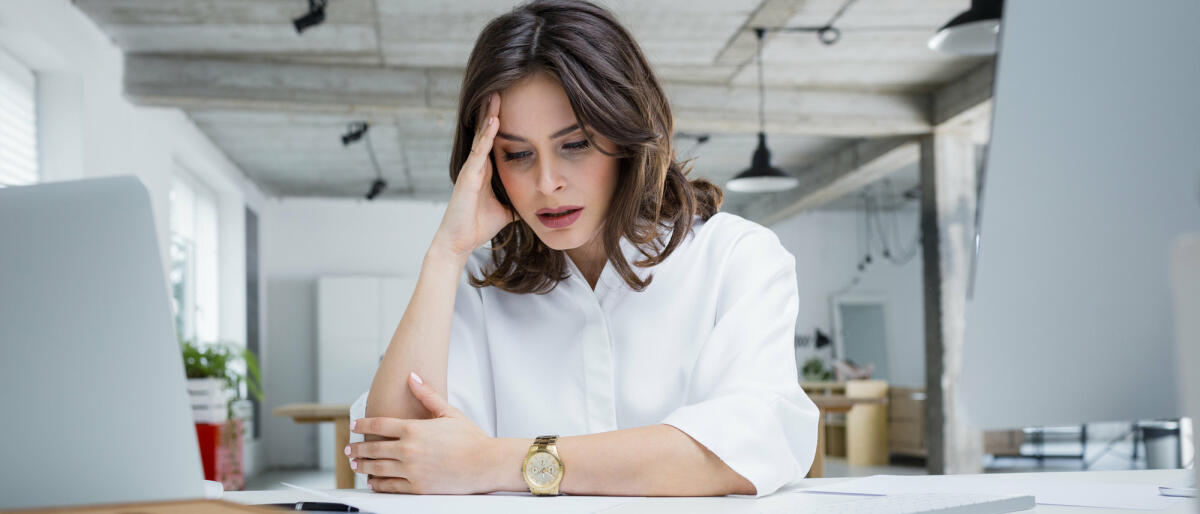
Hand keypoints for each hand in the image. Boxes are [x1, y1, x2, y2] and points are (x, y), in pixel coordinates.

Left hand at [348, 372, 498, 493]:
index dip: (362, 424)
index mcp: (414, 429)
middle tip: (349, 449)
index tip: (354, 426)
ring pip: (377, 469)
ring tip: (356, 464)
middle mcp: (408, 450)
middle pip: (372, 449)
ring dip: (363, 466)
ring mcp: (411, 470)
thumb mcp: (448, 412)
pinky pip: (390, 486)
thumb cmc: (471, 438)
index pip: (378, 425)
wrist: (486, 463)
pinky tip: (373, 482)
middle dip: (357, 449)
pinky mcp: (417, 487)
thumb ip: (426, 395)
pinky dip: (377, 484)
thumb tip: (412, 376)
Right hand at [431, 91, 515, 259]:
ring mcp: (471, 169)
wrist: (459, 242)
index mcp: (485, 171)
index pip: (494, 141)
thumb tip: (538, 201)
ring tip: (495, 95)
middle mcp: (476, 166)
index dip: (500, 124)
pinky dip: (487, 136)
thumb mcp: (507, 210)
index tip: (510, 105)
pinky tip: (494, 121)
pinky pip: (479, 152)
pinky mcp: (468, 176)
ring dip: (489, 116)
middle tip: (501, 88)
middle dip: (493, 112)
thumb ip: (519, 200)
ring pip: (481, 137)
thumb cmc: (479, 226)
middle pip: (486, 133)